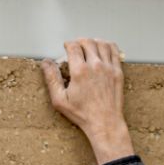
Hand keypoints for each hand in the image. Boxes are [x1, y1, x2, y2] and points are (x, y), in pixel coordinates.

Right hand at [42, 38, 133, 163]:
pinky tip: (103, 48)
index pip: (73, 46)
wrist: (105, 122)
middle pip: (87, 42)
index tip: (66, 47)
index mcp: (80, 71)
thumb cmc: (82, 114)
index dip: (68, 44)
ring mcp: (108, 68)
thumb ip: (52, 79)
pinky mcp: (117, 72)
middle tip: (76, 47)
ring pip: (101, 43)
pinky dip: (108, 45)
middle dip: (79, 41)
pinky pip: (114, 51)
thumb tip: (46, 62)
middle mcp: (95, 66)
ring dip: (93, 42)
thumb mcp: (60, 100)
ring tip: (88, 46)